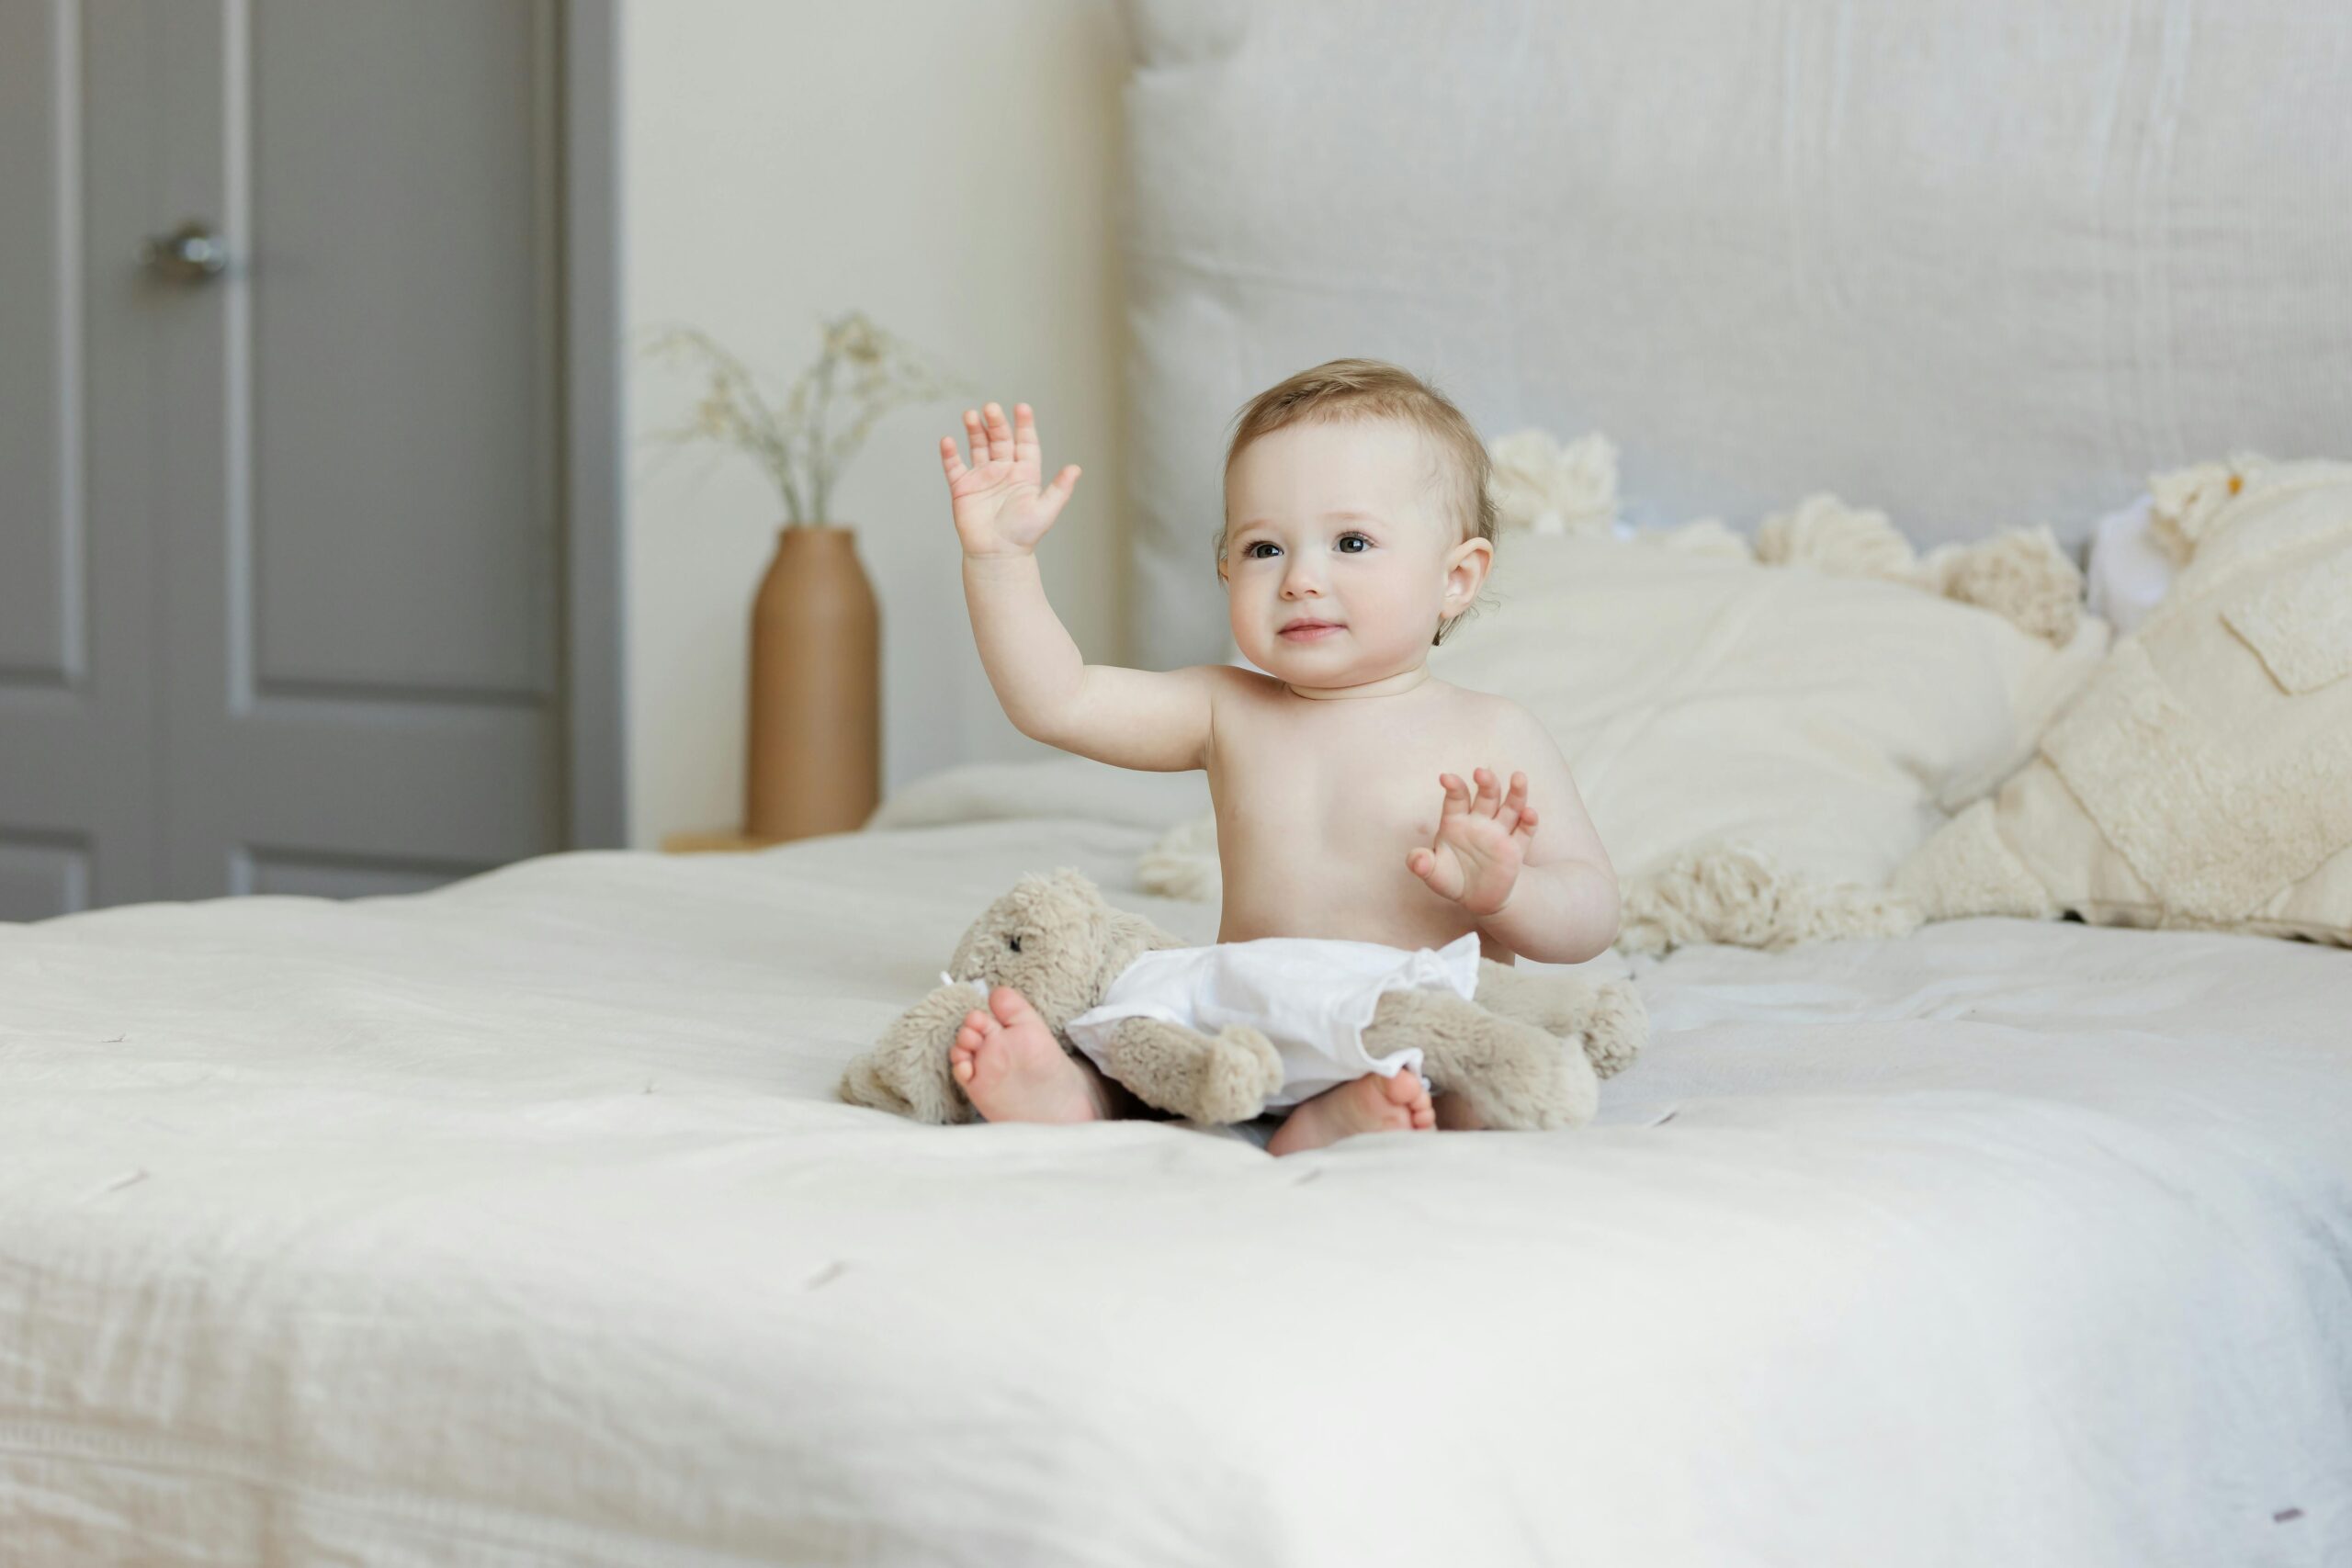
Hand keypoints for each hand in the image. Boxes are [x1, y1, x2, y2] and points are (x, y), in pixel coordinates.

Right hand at [939, 401, 1080, 558]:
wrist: (997, 555)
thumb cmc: (1023, 535)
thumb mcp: (1046, 510)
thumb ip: (1060, 489)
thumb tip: (1076, 468)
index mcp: (1024, 473)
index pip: (1025, 443)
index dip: (1024, 425)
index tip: (1022, 408)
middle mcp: (1004, 471)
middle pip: (1000, 439)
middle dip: (996, 423)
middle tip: (991, 408)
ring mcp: (982, 477)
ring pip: (978, 446)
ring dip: (974, 430)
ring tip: (970, 415)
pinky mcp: (963, 487)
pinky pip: (954, 466)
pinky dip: (950, 454)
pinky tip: (948, 441)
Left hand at [1406, 767, 1537, 916]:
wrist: (1477, 898)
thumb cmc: (1451, 879)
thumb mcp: (1433, 873)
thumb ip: (1422, 864)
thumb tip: (1416, 861)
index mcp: (1456, 821)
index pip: (1456, 799)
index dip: (1453, 787)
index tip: (1445, 778)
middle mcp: (1480, 822)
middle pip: (1487, 796)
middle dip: (1486, 783)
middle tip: (1481, 773)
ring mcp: (1499, 833)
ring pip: (1511, 807)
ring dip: (1516, 792)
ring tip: (1518, 777)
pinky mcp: (1515, 848)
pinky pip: (1525, 832)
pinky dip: (1529, 821)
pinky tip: (1529, 813)